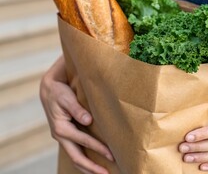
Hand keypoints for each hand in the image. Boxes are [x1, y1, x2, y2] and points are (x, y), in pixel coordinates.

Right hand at [40, 56, 113, 173]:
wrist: (49, 88)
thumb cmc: (59, 92)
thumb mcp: (67, 98)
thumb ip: (77, 109)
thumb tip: (88, 120)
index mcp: (61, 128)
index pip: (83, 142)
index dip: (98, 149)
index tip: (112, 155)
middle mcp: (60, 136)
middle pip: (77, 158)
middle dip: (92, 168)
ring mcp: (62, 138)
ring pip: (75, 157)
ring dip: (88, 167)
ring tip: (102, 173)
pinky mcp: (66, 136)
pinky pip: (75, 151)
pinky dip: (84, 159)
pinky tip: (94, 162)